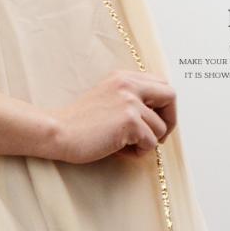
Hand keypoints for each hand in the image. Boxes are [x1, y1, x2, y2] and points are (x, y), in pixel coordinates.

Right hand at [47, 69, 176, 164]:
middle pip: (171, 96)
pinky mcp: (129, 121)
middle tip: (156, 137)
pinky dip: (139, 152)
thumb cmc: (79, 123)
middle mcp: (129, 84)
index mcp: (124, 77)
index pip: (162, 84)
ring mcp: (130, 102)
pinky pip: (150, 143)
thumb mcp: (107, 99)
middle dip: (169, 120)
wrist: (58, 132)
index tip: (154, 122)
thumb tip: (158, 116)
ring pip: (161, 127)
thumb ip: (130, 99)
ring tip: (126, 147)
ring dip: (148, 143)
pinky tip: (120, 151)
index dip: (164, 106)